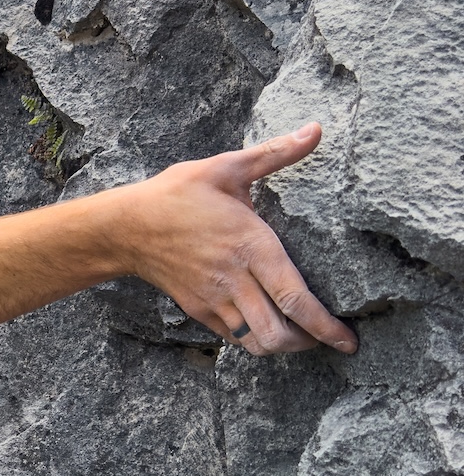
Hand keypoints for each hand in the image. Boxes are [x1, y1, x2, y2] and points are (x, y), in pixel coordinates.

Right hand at [117, 124, 356, 355]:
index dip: (326, 326)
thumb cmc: (177, 194)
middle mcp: (234, 280)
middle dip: (310, 343)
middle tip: (329, 338)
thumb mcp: (225, 167)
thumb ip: (275, 153)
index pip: (295, 299)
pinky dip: (256, 340)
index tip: (348, 340)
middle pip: (279, 334)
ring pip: (257, 343)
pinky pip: (234, 338)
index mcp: (250, 246)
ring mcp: (214, 299)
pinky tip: (267, 325)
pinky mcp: (199, 309)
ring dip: (283, 346)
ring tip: (301, 335)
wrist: (126, 226)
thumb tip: (316, 130)